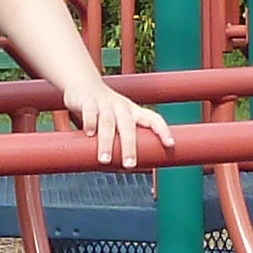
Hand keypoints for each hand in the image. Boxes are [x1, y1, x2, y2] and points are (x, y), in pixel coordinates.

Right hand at [60, 73, 178, 168]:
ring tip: (105, 159)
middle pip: (128, 127)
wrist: (82, 82)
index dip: (163, 130)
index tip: (170, 145)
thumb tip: (125, 170)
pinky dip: (90, 123)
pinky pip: (91, 111)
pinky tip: (89, 134)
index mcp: (133, 112)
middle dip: (130, 147)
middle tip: (130, 165)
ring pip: (108, 123)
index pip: (153, 119)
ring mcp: (105, 103)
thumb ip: (121, 142)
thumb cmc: (104, 109)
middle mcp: (121, 107)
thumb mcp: (117, 121)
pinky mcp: (88, 101)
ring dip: (107, 142)